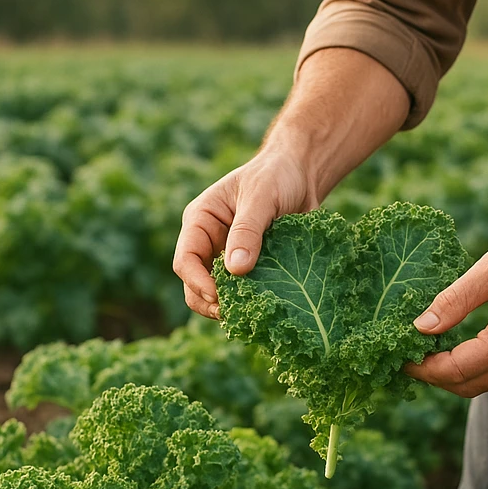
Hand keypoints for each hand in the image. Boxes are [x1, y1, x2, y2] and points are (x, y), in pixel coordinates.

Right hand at [173, 150, 316, 317]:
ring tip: (252, 313)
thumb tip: (235, 270)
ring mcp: (229, 258)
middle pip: (194, 285)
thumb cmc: (277, 176)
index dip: (197, 282)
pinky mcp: (251, 268)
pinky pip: (244, 293)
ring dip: (231, 306)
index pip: (185, 260)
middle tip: (236, 314)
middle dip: (210, 302)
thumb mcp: (261, 197)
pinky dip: (250, 304)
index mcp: (201, 221)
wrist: (302, 174)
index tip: (219, 297)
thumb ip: (248, 231)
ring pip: (217, 294)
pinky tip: (265, 309)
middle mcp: (209, 243)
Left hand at [404, 219, 487, 397]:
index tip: (397, 355)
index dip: (423, 367)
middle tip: (402, 355)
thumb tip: (420, 327)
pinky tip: (448, 347)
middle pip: (467, 386)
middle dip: (432, 376)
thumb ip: (456, 299)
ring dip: (448, 374)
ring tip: (420, 351)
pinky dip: (468, 367)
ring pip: (479, 384)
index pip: (458, 368)